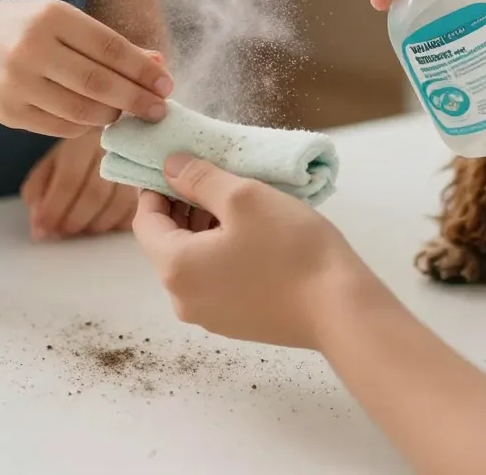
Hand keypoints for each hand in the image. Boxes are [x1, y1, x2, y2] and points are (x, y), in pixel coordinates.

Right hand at [0, 0, 172, 137]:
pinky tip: (96, 119)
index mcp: (51, 17)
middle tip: (159, 110)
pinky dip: (84, 126)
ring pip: (81, 110)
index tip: (166, 85)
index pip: (110, 47)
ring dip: (112, 116)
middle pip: (99, 83)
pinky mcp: (8, 112)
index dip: (142, 70)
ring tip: (127, 113)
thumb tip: (157, 62)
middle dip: (135, 99)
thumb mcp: (61, 21)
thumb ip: (108, 43)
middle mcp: (32, 48)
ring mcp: (16, 82)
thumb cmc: (21, 28)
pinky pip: (60, 127)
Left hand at [21, 129, 137, 238]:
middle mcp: (113, 150)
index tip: (43, 229)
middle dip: (74, 221)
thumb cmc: (79, 154)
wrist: (118, 135)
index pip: (69, 179)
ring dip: (95, 225)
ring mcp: (136, 164)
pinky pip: (135, 210)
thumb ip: (38, 192)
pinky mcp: (148, 181)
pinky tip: (102, 223)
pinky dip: (116, 224)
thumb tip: (39, 228)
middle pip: (95, 194)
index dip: (54, 209)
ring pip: (119, 204)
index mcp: (84, 141)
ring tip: (80, 228)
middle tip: (61, 233)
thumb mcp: (52, 163)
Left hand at [131, 155, 373, 348]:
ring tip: (238, 200)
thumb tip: (170, 167)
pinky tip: (253, 232)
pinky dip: (221, 251)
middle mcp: (183, 299)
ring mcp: (210, 316)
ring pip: (192, 260)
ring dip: (205, 226)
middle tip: (213, 175)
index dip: (156, 187)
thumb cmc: (289, 248)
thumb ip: (199, 178)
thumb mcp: (243, 197)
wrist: (340, 309)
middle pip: (167, 242)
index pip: (145, 221)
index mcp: (175, 268)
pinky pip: (214, 278)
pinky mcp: (236, 323)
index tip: (177, 163)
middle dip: (183, 205)